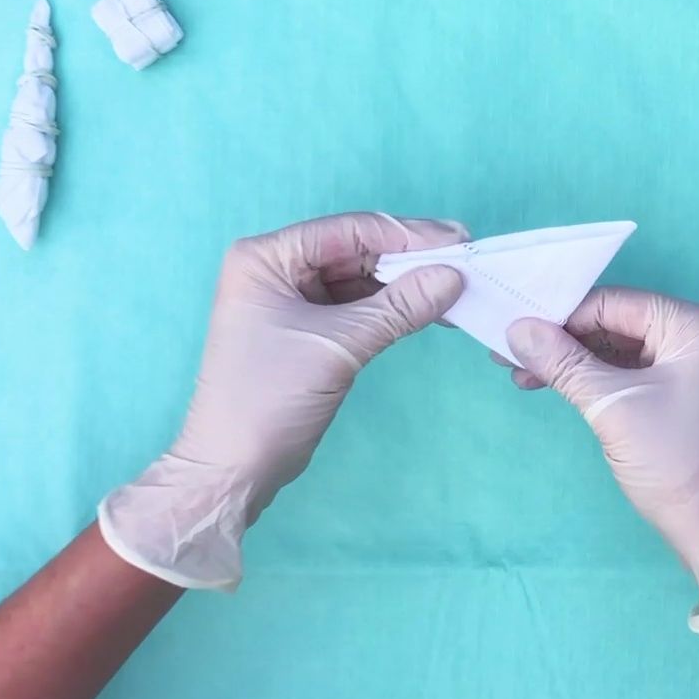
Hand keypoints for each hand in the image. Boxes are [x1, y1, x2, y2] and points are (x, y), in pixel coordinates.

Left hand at [100, 212, 466, 589]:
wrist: (234, 468)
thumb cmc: (269, 400)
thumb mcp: (338, 347)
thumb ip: (398, 308)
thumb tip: (453, 276)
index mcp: (266, 257)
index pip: (348, 230)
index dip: (406, 234)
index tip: (458, 239)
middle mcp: (275, 268)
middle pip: (355, 250)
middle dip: (408, 258)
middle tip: (464, 261)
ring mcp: (289, 300)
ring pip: (358, 279)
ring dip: (403, 284)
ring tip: (454, 287)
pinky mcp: (305, 329)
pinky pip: (355, 306)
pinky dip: (390, 308)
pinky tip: (427, 309)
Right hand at [505, 288, 698, 640]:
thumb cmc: (672, 461)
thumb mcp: (611, 406)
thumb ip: (563, 362)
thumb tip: (517, 329)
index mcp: (697, 325)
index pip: (616, 303)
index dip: (562, 315)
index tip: (514, 329)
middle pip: (618, 321)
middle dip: (564, 339)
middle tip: (510, 354)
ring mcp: (696, 363)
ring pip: (621, 347)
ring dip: (574, 360)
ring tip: (523, 374)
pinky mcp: (684, 390)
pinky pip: (633, 370)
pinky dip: (596, 377)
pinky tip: (555, 385)